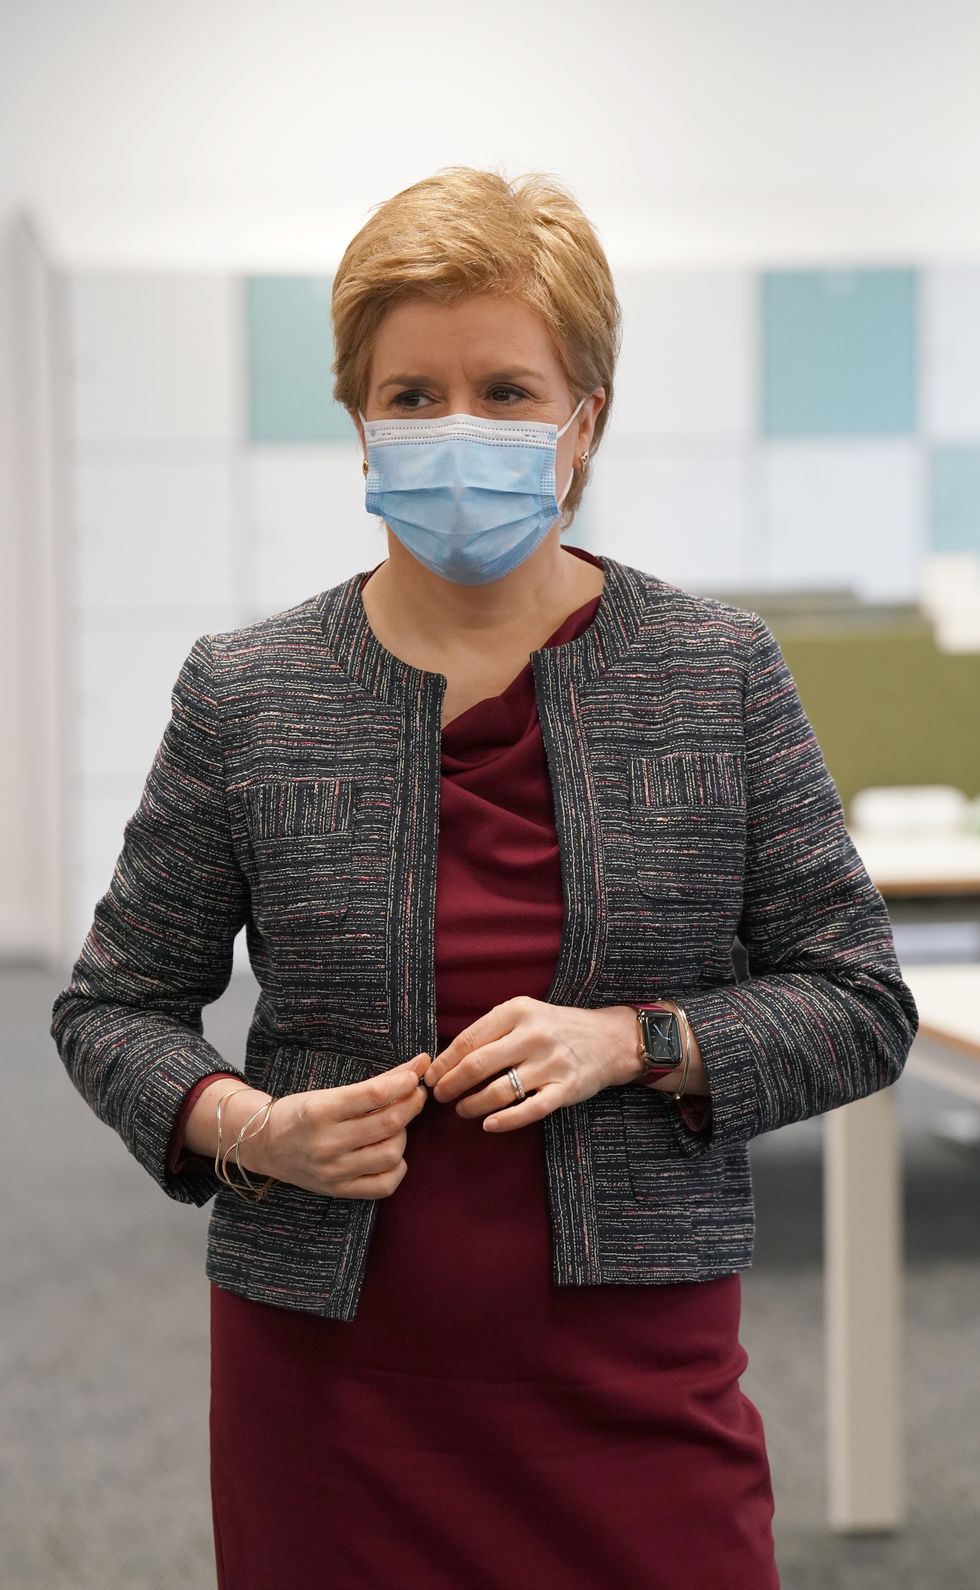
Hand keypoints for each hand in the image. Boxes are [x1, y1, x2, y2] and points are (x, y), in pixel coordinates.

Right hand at [258, 1053, 432, 1199]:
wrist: (266, 1146)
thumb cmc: (300, 1113)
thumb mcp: (330, 1092)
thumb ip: (377, 1082)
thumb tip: (419, 1063)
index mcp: (320, 1111)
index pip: (373, 1095)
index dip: (402, 1083)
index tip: (414, 1075)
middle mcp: (327, 1143)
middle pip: (388, 1124)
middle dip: (411, 1105)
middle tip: (415, 1095)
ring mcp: (334, 1171)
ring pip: (391, 1154)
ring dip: (403, 1135)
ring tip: (395, 1125)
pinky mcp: (340, 1191)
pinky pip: (384, 1185)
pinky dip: (396, 1166)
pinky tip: (389, 1152)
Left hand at [423, 996, 707, 1133]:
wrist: (609, 1039)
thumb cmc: (556, 1027)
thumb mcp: (525, 1014)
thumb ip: (490, 1031)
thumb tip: (445, 1059)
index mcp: (517, 1011)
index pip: (468, 1040)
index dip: (444, 1063)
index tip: (430, 1078)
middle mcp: (533, 1034)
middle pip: (477, 1065)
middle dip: (451, 1085)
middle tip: (440, 1097)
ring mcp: (551, 1063)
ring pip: (499, 1090)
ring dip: (473, 1105)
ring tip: (463, 1110)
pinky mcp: (566, 1088)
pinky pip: (529, 1110)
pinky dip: (505, 1121)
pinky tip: (490, 1125)